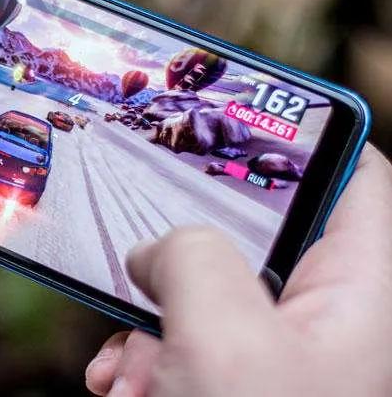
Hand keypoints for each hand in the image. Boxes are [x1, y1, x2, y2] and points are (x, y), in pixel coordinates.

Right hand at [86, 144, 391, 396]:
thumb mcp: (222, 335)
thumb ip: (190, 257)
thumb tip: (154, 253)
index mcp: (353, 291)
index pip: (355, 179)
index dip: (308, 135)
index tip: (244, 109)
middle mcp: (314, 316)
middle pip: (247, 237)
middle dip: (179, 258)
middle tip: (146, 266)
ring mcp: (268, 354)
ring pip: (197, 296)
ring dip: (146, 323)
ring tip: (132, 368)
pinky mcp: (227, 381)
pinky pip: (176, 343)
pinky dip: (140, 359)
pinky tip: (124, 384)